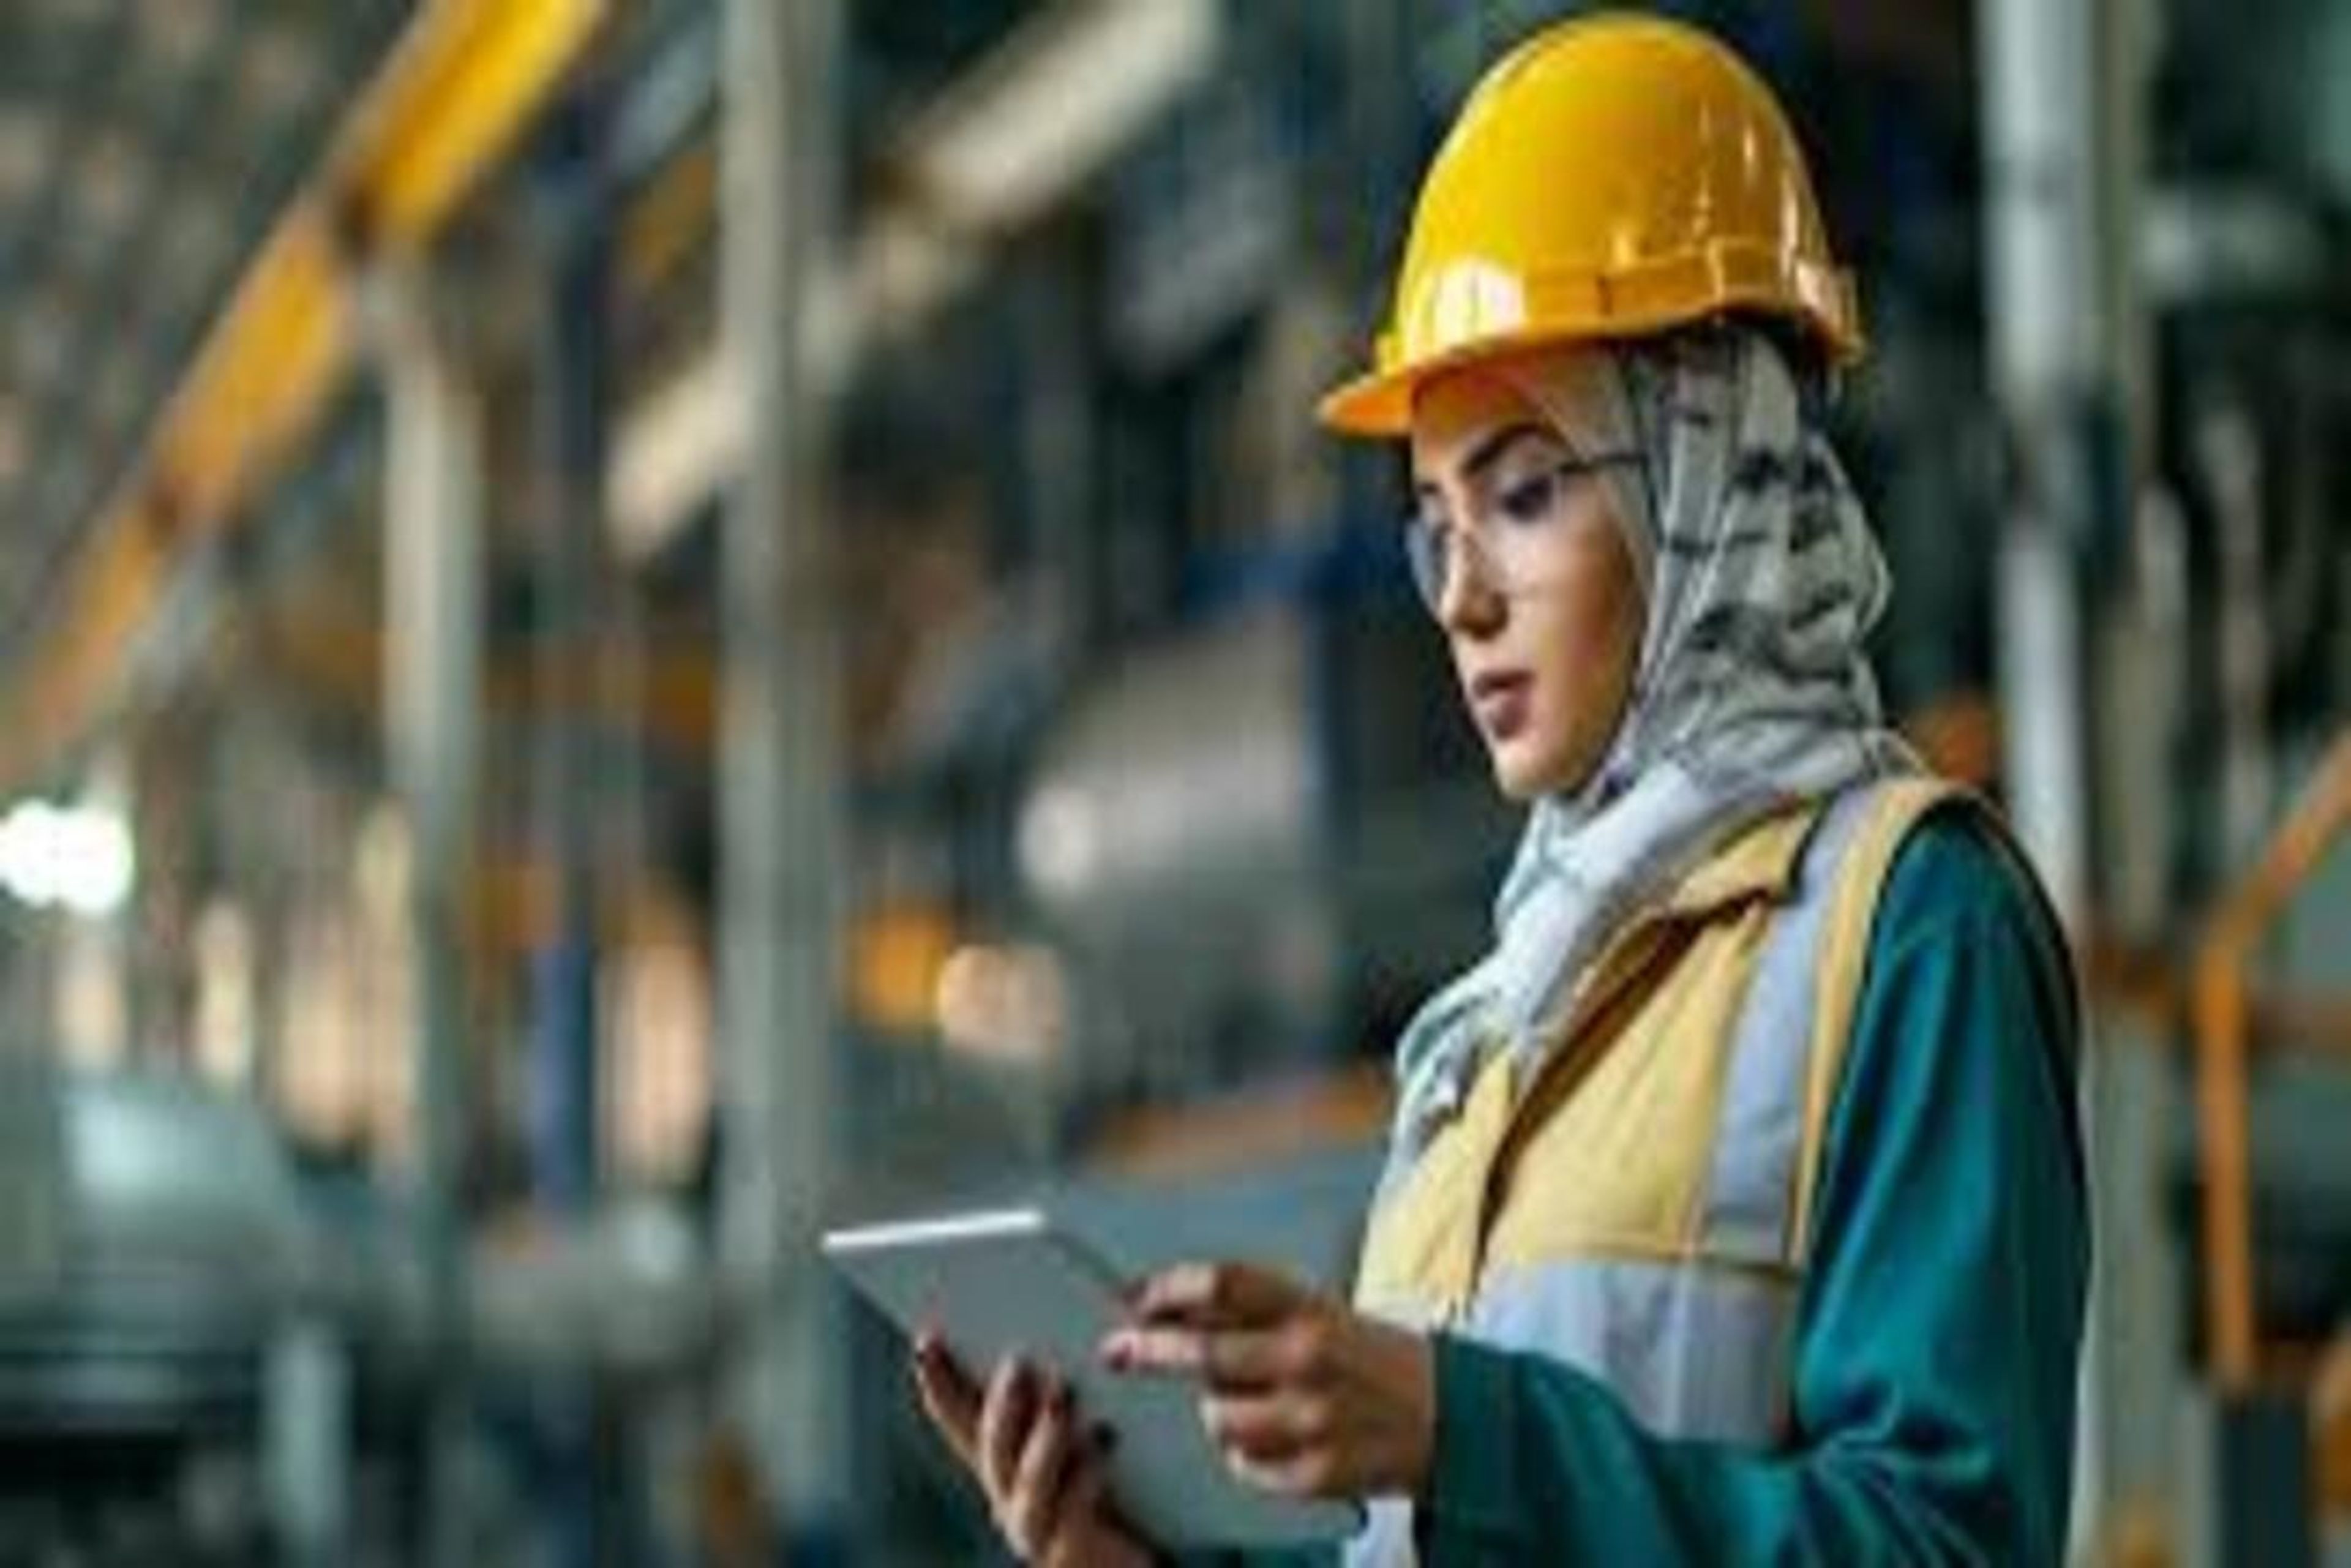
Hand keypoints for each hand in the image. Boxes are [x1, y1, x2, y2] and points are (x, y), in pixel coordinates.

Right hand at [909, 1332, 1155, 1566]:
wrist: (1141, 1555)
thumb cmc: (1123, 1488)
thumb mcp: (1088, 1431)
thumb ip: (1067, 1390)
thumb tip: (1081, 1326)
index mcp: (1006, 1457)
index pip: (960, 1413)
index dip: (939, 1378)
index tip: (928, 1336)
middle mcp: (1008, 1493)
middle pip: (990, 1445)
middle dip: (1001, 1402)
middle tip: (1018, 1361)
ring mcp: (1033, 1527)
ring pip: (1026, 1479)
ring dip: (1043, 1435)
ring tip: (1064, 1395)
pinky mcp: (1069, 1550)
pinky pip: (1072, 1512)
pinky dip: (1086, 1473)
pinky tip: (1105, 1441)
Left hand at [1099, 1262, 1434, 1500]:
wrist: (1454, 1417)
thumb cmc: (1372, 1359)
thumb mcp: (1322, 1314)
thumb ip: (1255, 1312)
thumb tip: (1172, 1311)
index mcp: (1311, 1309)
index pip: (1224, 1284)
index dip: (1170, 1289)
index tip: (1135, 1297)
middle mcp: (1309, 1359)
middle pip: (1205, 1353)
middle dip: (1149, 1351)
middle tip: (1115, 1349)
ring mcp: (1312, 1420)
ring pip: (1217, 1418)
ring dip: (1214, 1412)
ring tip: (1245, 1404)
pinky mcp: (1316, 1472)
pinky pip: (1245, 1464)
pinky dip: (1245, 1454)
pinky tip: (1274, 1440)